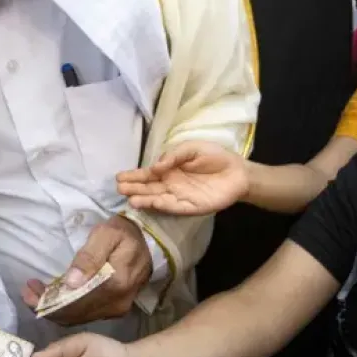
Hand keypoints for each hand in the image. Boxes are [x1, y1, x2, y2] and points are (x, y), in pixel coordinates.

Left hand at [22, 215, 151, 323]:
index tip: (29, 290)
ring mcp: (117, 309)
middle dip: (46, 306)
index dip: (48, 301)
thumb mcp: (107, 234)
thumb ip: (89, 257)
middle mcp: (116, 303)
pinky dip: (66, 310)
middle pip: (75, 313)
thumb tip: (71, 282)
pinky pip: (86, 315)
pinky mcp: (114, 310)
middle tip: (27, 292)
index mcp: (116, 283)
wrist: (147, 243)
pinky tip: (54, 298)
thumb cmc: (124, 234)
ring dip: (54, 310)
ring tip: (35, 295)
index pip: (75, 301)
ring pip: (78, 318)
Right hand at [116, 141, 247, 215]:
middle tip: (119, 188)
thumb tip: (156, 165)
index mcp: (169, 170)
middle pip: (149, 187)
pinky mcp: (190, 207)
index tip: (119, 177)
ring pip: (157, 198)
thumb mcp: (192, 148)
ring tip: (130, 199)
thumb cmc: (215, 157)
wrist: (237, 172)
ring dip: (144, 199)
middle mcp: (170, 185)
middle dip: (134, 188)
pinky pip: (173, 207)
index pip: (148, 174)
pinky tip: (150, 203)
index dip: (134, 176)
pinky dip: (161, 206)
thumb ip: (174, 155)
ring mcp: (179, 197)